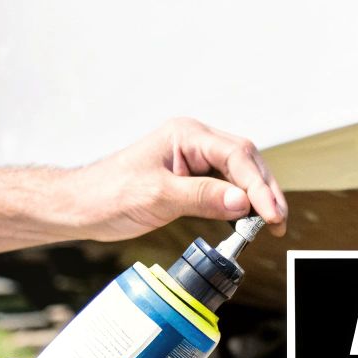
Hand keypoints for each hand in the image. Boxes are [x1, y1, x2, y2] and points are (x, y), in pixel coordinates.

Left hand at [73, 117, 288, 240]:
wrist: (79, 206)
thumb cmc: (107, 194)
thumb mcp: (157, 197)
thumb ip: (202, 197)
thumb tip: (242, 202)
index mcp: (185, 134)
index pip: (236, 155)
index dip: (258, 186)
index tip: (271, 213)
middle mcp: (193, 141)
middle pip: (245, 160)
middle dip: (265, 191)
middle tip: (278, 222)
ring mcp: (192, 158)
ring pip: (239, 173)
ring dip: (256, 197)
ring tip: (269, 223)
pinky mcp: (190, 176)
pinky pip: (225, 185)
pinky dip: (239, 202)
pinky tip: (247, 218)